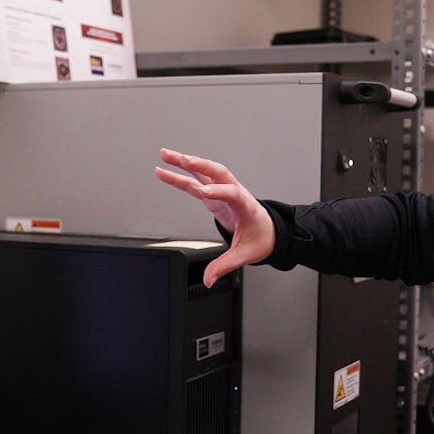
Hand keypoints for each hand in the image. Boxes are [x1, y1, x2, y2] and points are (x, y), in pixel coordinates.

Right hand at [155, 148, 274, 286]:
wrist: (268, 230)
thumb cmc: (261, 238)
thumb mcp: (245, 255)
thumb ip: (224, 266)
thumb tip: (209, 279)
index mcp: (245, 206)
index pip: (232, 194)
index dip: (218, 191)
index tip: (202, 191)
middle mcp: (234, 193)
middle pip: (218, 172)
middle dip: (200, 164)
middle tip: (183, 159)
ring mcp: (223, 191)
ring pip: (204, 172)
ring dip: (184, 162)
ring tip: (165, 154)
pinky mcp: (214, 194)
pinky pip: (195, 182)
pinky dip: (180, 176)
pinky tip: (164, 171)